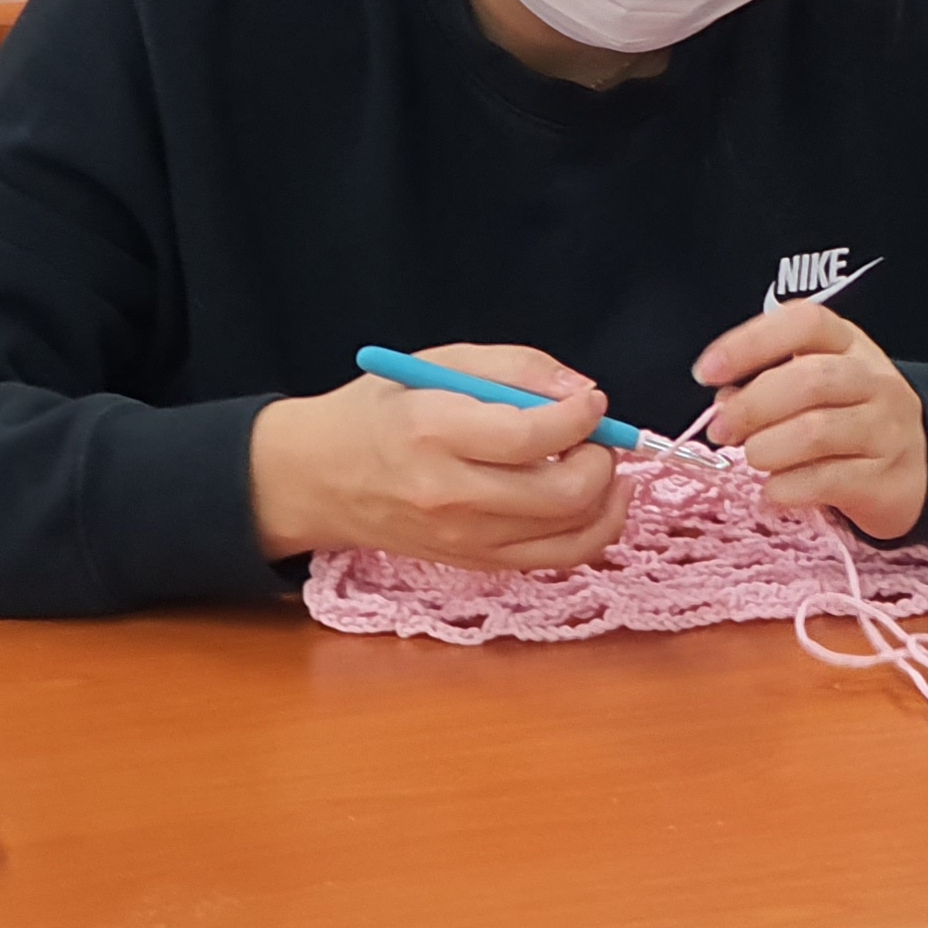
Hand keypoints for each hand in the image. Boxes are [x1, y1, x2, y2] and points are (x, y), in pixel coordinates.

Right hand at [248, 342, 628, 569]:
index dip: (582, 415)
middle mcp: (451, 495)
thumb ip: (516, 367)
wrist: (319, 478)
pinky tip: (592, 500)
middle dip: (602, 459)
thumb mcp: (439, 364)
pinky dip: (590, 531)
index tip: (591, 399)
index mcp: (437, 433)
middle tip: (596, 434)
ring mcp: (463, 539)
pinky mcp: (473, 564)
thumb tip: (581, 390)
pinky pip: (556, 560)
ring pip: (572, 535)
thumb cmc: (380, 412)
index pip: (534, 435)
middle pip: (564, 494)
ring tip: (599, 465)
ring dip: (608, 497)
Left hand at [696, 304, 927, 539]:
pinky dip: (785, 487)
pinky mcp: (885, 479)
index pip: (804, 323)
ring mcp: (885, 430)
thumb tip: (724, 403)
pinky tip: (773, 490)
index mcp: (850, 344)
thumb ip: (768, 383)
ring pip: (817, 431)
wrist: (920, 465)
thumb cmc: (851, 417)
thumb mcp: (817, 385)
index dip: (750, 343)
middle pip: (809, 379)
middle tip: (722, 429)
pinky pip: (826, 481)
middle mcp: (874, 381)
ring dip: (766, 448)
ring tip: (751, 458)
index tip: (707, 372)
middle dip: (751, 406)